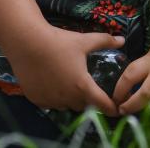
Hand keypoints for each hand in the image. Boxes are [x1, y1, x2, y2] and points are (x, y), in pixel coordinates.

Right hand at [2, 22, 122, 113]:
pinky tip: (53, 84)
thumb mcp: (84, 41)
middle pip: (83, 105)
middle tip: (88, 87)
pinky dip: (55, 98)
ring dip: (71, 99)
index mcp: (82, 86)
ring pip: (66, 106)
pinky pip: (51, 104)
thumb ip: (105, 41)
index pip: (101, 103)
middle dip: (88, 98)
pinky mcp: (36, 100)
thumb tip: (122, 40)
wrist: (27, 43)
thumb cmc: (59, 42)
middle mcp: (67, 98)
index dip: (110, 107)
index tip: (116, 109)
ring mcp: (50, 101)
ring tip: (69, 84)